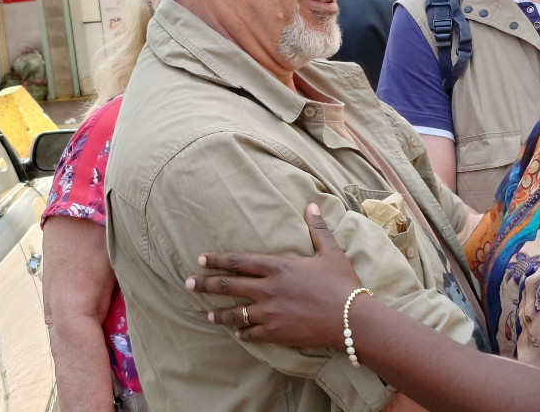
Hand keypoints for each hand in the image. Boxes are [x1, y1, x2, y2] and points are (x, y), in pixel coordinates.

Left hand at [185, 203, 362, 347]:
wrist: (351, 318)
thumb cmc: (342, 283)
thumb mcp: (330, 252)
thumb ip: (317, 229)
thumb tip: (311, 205)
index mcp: (279, 266)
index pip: (239, 261)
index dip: (218, 260)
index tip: (201, 259)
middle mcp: (268, 288)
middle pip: (229, 285)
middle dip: (206, 284)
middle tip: (188, 284)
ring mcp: (269, 312)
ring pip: (235, 313)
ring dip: (220, 313)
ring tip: (208, 314)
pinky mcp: (275, 332)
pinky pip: (251, 334)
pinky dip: (243, 333)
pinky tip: (238, 334)